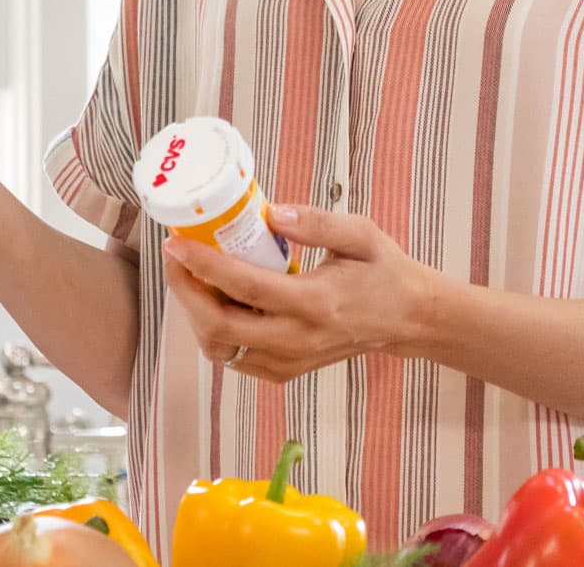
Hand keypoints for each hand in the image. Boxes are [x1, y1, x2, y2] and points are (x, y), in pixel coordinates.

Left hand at [160, 205, 443, 383]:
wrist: (407, 319)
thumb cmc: (383, 271)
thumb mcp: (361, 234)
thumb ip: (317, 222)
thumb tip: (270, 211)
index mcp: (315, 302)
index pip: (244, 287)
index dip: (202, 265)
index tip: (176, 243)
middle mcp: (297, 339)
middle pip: (218, 328)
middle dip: (185, 292)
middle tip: (176, 259)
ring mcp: (289, 361)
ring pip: (220, 348)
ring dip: (197, 314)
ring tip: (194, 278)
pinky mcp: (285, 371)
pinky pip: (235, 357)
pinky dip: (216, 331)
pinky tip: (219, 301)